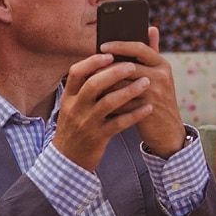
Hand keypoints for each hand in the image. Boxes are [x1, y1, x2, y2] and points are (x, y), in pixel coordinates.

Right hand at [51, 52, 155, 171]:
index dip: (92, 61)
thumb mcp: (73, 107)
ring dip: (129, 91)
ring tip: (146, 83)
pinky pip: (119, 123)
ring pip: (108, 103)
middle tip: (132, 66)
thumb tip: (104, 64)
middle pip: (94, 84)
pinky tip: (148, 108)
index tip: (109, 54)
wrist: (68, 160)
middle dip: (114, 73)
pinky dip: (135, 115)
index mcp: (69, 97)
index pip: (76, 72)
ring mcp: (87, 123)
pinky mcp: (98, 137)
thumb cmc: (75, 127)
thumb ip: (85, 88)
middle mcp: (76, 108)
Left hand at [99, 34, 186, 157]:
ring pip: (121, 84)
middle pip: (127, 66)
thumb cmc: (158, 100)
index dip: (119, 45)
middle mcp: (162, 76)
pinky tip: (96, 101)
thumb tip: (151, 27)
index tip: (102, 46)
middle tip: (90, 68)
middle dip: (105, 67)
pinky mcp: (147, 109)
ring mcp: (155, 93)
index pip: (139, 47)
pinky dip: (107, 101)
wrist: (168, 131)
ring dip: (103, 85)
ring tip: (89, 84)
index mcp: (162, 64)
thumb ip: (153, 52)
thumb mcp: (159, 75)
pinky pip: (121, 102)